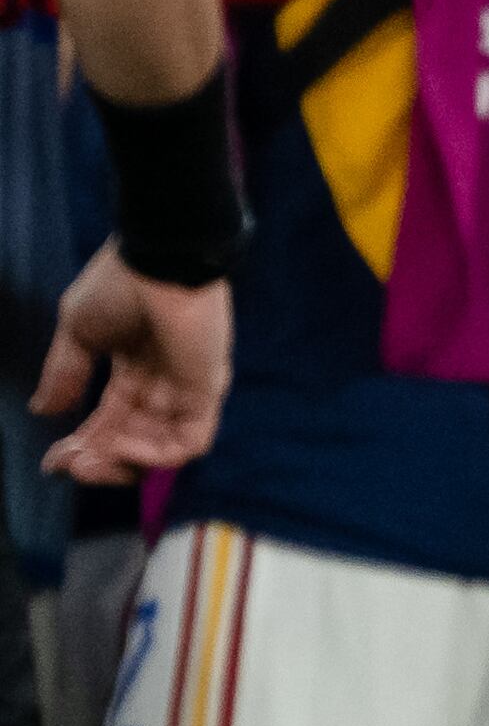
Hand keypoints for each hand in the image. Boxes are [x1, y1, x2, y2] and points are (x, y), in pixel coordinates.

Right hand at [37, 241, 226, 482]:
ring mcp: (188, 389)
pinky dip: (154, 454)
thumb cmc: (120, 283)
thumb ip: (64, 373)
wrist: (157, 259)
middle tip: (69, 467)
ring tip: (88, 460)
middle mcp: (164, 384)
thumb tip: (44, 410)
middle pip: (134, 441)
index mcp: (134, 368)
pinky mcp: (208, 390)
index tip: (53, 463)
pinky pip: (189, 442)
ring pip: (160, 449)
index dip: (83, 445)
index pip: (111, 419)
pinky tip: (121, 444)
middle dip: (99, 460)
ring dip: (121, 462)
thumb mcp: (79, 332)